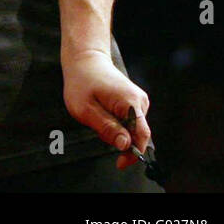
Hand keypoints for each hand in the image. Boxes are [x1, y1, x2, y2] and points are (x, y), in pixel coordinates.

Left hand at [62, 50, 152, 170]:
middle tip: (96, 125)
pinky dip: (115, 122)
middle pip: (135, 133)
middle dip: (117, 137)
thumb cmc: (81, 82)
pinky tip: (102, 111)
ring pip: (131, 128)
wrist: (85, 59)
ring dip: (115, 129)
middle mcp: (140, 101)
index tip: (120, 163)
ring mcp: (139, 100)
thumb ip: (106, 127)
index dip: (133, 153)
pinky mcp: (135, 101)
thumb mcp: (85, 109)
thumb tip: (125, 145)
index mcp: (130, 102)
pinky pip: (128, 121)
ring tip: (96, 114)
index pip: (141, 135)